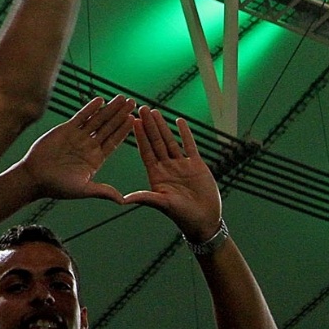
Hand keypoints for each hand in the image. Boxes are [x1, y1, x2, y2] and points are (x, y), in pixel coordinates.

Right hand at [16, 96, 134, 201]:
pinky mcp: (65, 130)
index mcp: (95, 159)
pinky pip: (80, 116)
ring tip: (121, 97)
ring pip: (97, 119)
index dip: (124, 130)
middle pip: (109, 127)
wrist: (34, 177)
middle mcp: (88, 146)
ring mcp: (78, 137)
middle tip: (133, 102)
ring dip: (109, 109)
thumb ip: (103, 191)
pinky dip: (90, 108)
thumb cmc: (57, 187)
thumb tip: (123, 201)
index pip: (114, 141)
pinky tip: (100, 100)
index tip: (135, 120)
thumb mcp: (83, 189)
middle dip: (121, 115)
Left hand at [123, 107, 222, 240]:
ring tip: (155, 111)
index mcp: (156, 175)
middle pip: (156, 142)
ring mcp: (181, 165)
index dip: (139, 136)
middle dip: (148, 125)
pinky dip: (185, 133)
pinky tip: (179, 121)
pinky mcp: (196, 165)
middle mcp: (166, 167)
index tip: (132, 121)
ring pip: (170, 141)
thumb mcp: (162, 204)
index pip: (146, 151)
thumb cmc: (182, 216)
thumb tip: (123, 199)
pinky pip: (189, 145)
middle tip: (141, 108)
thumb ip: (145, 198)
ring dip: (163, 126)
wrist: (205, 220)